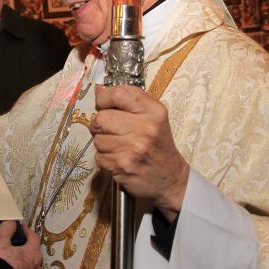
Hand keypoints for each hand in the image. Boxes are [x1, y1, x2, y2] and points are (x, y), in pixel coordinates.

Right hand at [0, 221, 41, 268]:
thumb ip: (6, 229)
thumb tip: (11, 221)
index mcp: (33, 254)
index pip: (34, 238)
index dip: (27, 231)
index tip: (22, 228)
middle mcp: (36, 268)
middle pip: (34, 254)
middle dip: (26, 248)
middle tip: (16, 245)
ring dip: (25, 264)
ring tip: (14, 263)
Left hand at [90, 85, 189, 220]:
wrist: (171, 179)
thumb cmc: (157, 145)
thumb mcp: (153, 118)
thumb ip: (128, 102)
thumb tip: (99, 89)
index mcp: (153, 111)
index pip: (118, 93)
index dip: (104, 98)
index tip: (104, 106)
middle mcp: (145, 127)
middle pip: (101, 117)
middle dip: (100, 125)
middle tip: (109, 131)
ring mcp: (134, 147)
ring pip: (97, 139)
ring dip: (103, 144)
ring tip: (118, 148)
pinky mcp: (123, 165)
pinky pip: (98, 157)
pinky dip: (104, 160)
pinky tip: (118, 160)